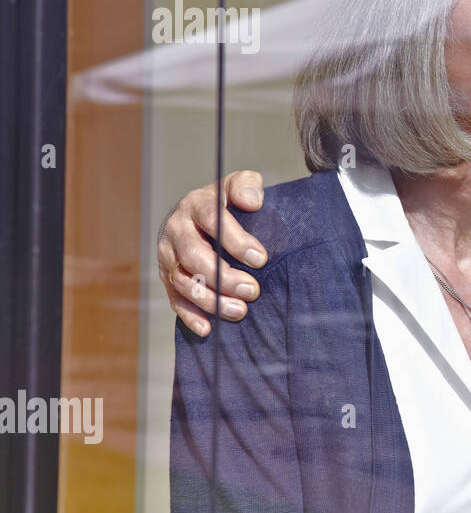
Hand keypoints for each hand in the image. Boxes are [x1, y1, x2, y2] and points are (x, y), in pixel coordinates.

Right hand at [158, 170, 268, 335]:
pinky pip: (174, 298)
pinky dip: (189, 315)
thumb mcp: (239, 184)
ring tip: (240, 311)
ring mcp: (168, 254)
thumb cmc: (226, 201)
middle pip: (194, 256)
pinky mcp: (167, 276)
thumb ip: (247, 185)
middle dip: (224, 277)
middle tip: (253, 291)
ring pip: (183, 281)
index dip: (235, 240)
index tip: (261, 259)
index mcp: (196, 204)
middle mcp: (177, 229)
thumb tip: (252, 201)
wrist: (200, 212)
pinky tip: (208, 328)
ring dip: (210, 300)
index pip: (213, 220)